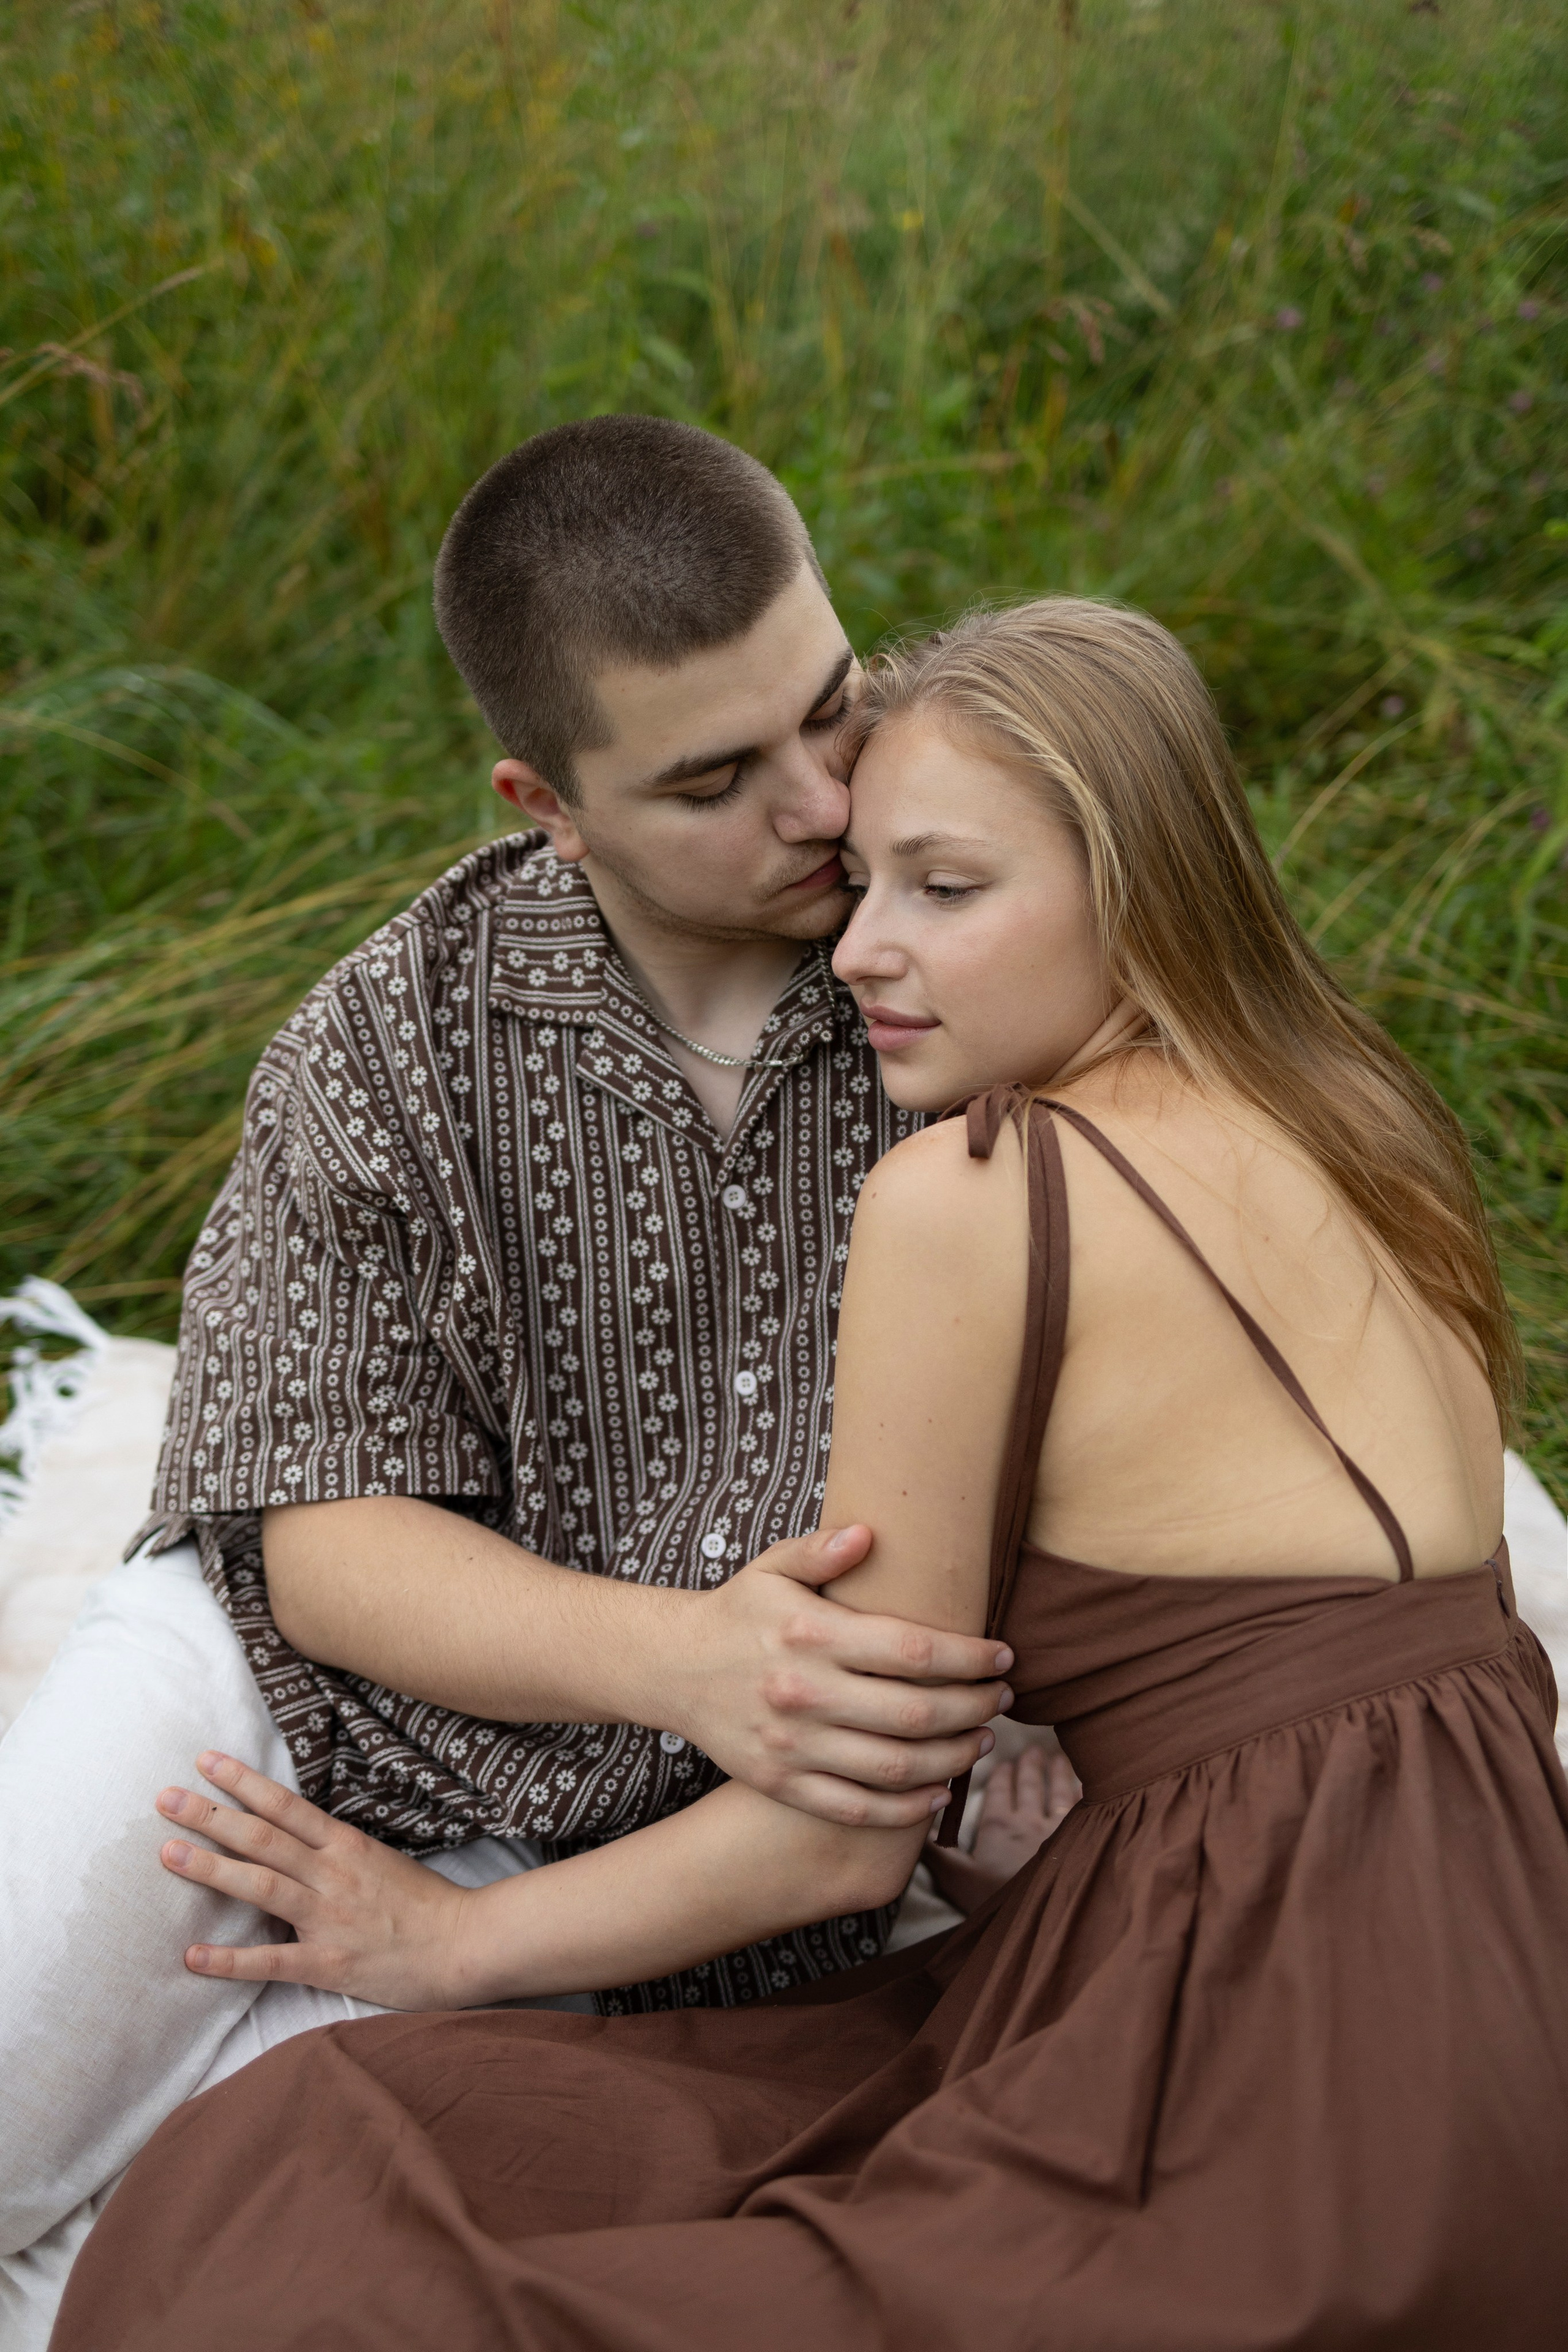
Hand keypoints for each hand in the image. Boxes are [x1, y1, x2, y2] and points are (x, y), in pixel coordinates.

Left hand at [156, 1753, 477, 2010]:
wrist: (464, 1945)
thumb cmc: (423, 1903)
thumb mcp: (379, 1860)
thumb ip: (333, 1851)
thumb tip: (288, 1840)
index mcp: (346, 1845)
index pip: (285, 1805)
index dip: (243, 1782)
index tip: (205, 1761)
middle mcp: (333, 1874)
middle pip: (263, 1838)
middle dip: (211, 1816)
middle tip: (165, 1798)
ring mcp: (329, 1918)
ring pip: (261, 1885)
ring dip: (211, 1868)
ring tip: (168, 1852)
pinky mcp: (329, 1964)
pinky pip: (272, 1960)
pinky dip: (230, 1960)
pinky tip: (193, 1955)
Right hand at [665, 1525, 1015, 1829]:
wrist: (671, 1668)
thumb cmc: (737, 1612)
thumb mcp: (771, 1567)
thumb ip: (820, 1550)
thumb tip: (870, 1532)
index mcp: (810, 1634)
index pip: (912, 1651)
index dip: (969, 1658)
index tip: (1004, 1657)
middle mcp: (803, 1692)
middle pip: (915, 1713)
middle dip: (973, 1708)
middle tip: (1003, 1699)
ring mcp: (792, 1744)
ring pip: (894, 1766)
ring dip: (951, 1759)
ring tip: (981, 1741)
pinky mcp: (780, 1782)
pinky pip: (855, 1806)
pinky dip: (904, 1809)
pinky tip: (938, 1795)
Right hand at [923, 1733, 1080, 1915]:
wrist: (1045, 1915)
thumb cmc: (997, 1900)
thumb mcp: (958, 1879)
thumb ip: (936, 1852)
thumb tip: (915, 1828)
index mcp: (998, 1825)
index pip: (998, 1791)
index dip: (999, 1776)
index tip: (1002, 1762)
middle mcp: (1029, 1820)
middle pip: (1029, 1786)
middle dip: (1029, 1767)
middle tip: (1032, 1750)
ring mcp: (1058, 1829)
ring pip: (1058, 1792)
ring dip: (1057, 1774)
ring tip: (1057, 1759)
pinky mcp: (1084, 1840)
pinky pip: (1084, 1809)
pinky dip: (1083, 1795)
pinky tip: (1088, 1787)